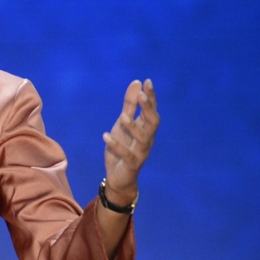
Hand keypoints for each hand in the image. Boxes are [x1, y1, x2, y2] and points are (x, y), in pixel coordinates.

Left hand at [102, 79, 159, 204]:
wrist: (118, 177)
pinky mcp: (132, 165)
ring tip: (122, 117)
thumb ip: (129, 106)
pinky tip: (106, 136)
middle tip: (141, 96)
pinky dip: (117, 145)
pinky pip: (127, 155)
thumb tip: (137, 82)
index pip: (151, 110)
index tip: (147, 82)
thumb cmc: (122, 148)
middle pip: (153, 122)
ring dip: (133, 127)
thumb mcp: (122, 124)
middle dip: (148, 108)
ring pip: (143, 139)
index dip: (151, 97)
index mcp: (145, 128)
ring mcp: (141, 153)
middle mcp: (147, 139)